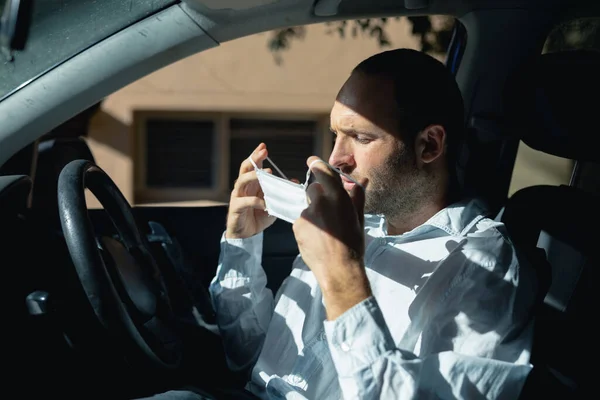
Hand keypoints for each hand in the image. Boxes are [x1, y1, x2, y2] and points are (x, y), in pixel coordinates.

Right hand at [226, 143, 275, 238]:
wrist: (246, 236)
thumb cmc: (258, 217)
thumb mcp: (272, 203)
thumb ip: (280, 192)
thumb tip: (294, 182)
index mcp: (251, 184)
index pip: (253, 166)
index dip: (257, 156)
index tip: (264, 146)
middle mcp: (243, 188)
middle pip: (245, 169)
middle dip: (254, 159)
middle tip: (263, 152)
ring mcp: (237, 197)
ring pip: (241, 181)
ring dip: (253, 176)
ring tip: (263, 174)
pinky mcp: (236, 208)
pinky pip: (244, 202)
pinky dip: (256, 201)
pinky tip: (265, 204)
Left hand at [292, 156, 371, 319]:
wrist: (339, 268)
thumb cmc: (353, 244)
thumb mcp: (359, 219)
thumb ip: (357, 197)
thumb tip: (360, 181)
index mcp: (339, 197)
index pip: (323, 171)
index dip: (316, 164)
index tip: (311, 161)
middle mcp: (321, 201)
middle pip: (312, 189)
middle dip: (317, 196)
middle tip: (327, 212)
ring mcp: (308, 213)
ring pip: (307, 207)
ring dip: (313, 214)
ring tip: (324, 232)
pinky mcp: (297, 225)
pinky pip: (301, 221)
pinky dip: (307, 227)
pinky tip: (317, 239)